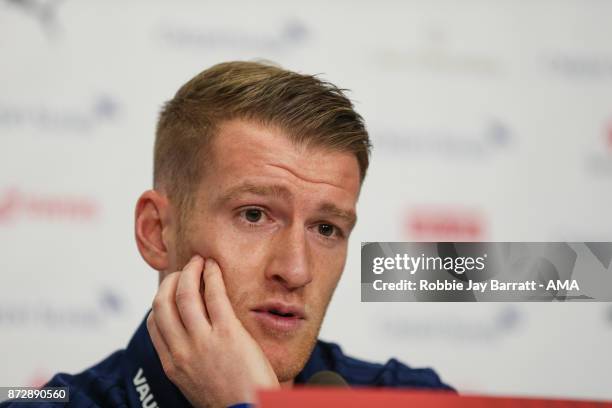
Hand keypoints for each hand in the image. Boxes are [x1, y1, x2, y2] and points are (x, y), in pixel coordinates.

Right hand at [147, 255, 279, 407]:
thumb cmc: (231, 400)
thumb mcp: (196, 384)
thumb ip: (188, 361)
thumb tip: (188, 340)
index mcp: (173, 365)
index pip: (155, 323)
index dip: (161, 300)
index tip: (172, 290)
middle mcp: (182, 351)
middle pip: (162, 304)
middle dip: (170, 281)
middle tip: (183, 270)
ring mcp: (203, 341)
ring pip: (184, 294)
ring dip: (189, 271)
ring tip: (198, 262)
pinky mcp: (228, 333)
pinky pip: (214, 295)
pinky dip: (211, 275)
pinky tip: (214, 267)